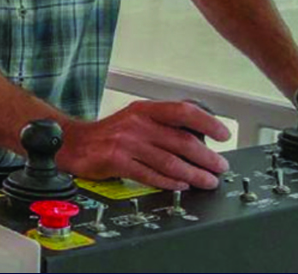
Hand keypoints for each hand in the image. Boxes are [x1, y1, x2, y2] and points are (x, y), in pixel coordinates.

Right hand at [56, 101, 231, 190]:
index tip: (224, 134)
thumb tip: (198, 138)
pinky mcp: (116, 161)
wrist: (74, 143)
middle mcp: (136, 123)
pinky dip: (169, 183)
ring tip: (206, 181)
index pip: (183, 111)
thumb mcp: (135, 118)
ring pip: (169, 162)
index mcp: (144, 109)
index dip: (207, 122)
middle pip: (181, 141)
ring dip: (193, 174)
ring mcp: (126, 143)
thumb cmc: (109, 134)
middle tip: (220, 167)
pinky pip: (150, 175)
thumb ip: (162, 125)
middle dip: (206, 157)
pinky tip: (180, 186)